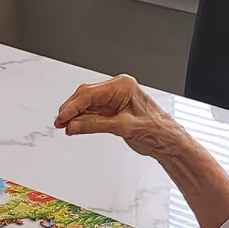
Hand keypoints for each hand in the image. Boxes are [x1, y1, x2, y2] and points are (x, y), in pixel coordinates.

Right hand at [53, 75, 182, 158]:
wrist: (168, 141)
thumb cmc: (157, 130)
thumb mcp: (123, 127)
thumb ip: (95, 125)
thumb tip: (74, 125)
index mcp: (123, 86)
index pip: (90, 94)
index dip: (72, 106)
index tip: (61, 117)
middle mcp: (118, 89)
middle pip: (86, 96)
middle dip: (71, 110)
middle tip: (60, 122)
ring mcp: (116, 99)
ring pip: (88, 104)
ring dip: (76, 116)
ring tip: (66, 127)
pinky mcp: (114, 110)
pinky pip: (93, 112)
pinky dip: (83, 120)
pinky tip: (76, 126)